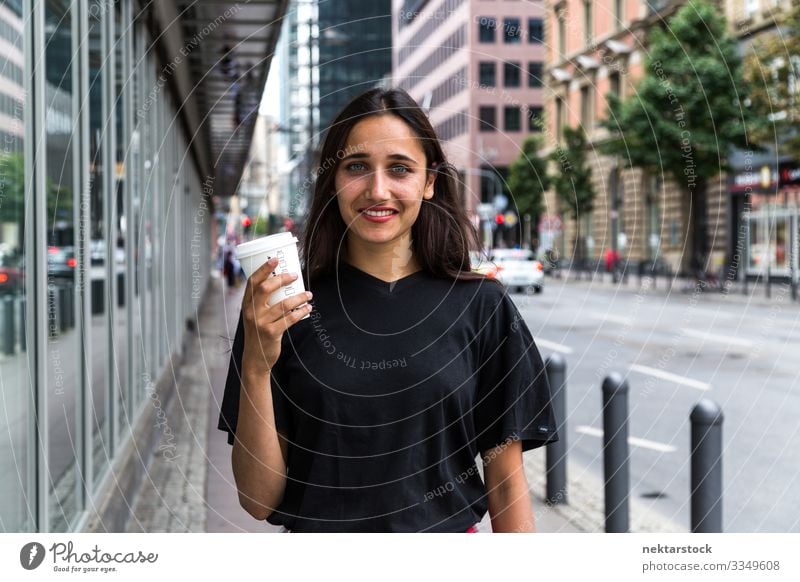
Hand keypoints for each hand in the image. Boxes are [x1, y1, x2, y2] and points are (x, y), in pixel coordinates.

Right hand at [240, 257, 311, 374]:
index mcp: (246, 305)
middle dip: (282, 279)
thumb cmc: (258, 333)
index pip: (252, 283)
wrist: (255, 358)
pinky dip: (301, 312)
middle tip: (295, 275)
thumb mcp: (254, 316)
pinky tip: (308, 308)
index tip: (275, 260)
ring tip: (308, 294)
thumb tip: (283, 285)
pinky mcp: (271, 333)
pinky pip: (289, 319)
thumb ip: (262, 303)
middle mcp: (251, 312)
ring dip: (299, 297)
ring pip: (282, 304)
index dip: (264, 269)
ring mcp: (260, 323)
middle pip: (266, 289)